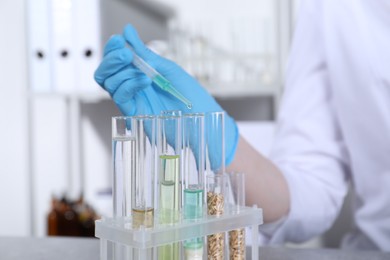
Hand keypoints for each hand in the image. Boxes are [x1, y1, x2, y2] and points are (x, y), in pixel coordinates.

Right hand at [94, 24, 237, 165]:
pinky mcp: (134, 113)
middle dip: (111, 60)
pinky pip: (120, 96)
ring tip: (145, 73)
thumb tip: (128, 31)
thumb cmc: (191, 95)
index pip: (116, 60)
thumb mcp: (168, 69)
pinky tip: (144, 81)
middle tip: (126, 55)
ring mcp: (133, 99)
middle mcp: (134, 86)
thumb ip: (146, 53)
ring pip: (109, 83)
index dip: (113, 49)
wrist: (202, 118)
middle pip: (106, 72)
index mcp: (142, 73)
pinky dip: (129, 85)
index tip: (119, 40)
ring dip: (124, 73)